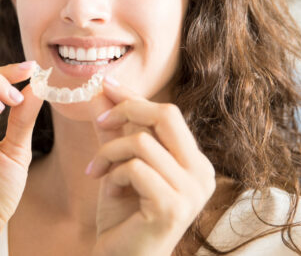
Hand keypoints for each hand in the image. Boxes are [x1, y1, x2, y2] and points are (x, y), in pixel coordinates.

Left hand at [88, 77, 215, 255]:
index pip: (168, 114)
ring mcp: (192, 191)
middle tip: (100, 123)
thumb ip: (114, 130)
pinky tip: (109, 191)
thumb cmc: (123, 216)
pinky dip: (113, 174)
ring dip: (110, 152)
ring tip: (98, 171)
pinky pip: (135, 168)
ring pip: (142, 142)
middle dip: (126, 110)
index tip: (105, 84)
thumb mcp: (118, 164)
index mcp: (195, 162)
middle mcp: (202, 174)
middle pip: (166, 114)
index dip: (134, 97)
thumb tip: (101, 90)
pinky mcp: (173, 206)